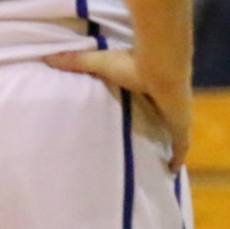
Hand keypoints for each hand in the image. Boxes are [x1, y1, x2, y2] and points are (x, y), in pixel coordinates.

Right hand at [45, 49, 190, 170]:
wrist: (162, 66)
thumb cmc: (134, 63)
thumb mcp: (100, 64)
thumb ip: (77, 61)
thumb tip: (48, 57)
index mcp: (150, 87)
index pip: (149, 100)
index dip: (145, 107)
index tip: (136, 116)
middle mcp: (165, 103)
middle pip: (162, 118)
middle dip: (157, 128)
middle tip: (146, 143)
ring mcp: (176, 116)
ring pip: (174, 134)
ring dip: (169, 144)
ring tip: (158, 160)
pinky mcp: (181, 128)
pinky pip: (181, 147)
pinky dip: (178, 158)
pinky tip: (173, 171)